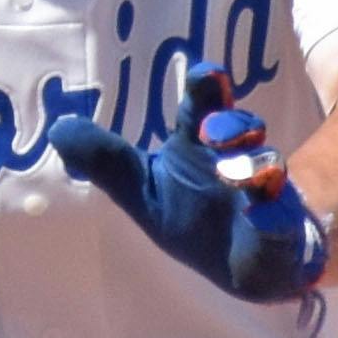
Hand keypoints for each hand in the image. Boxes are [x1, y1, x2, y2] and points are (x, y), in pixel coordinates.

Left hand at [48, 62, 329, 301]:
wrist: (246, 263)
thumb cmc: (193, 213)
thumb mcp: (141, 189)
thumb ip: (104, 160)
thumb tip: (58, 128)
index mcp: (201, 143)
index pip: (205, 105)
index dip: (208, 85)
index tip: (208, 74)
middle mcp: (238, 159)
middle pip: (240, 129)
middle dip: (229, 124)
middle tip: (208, 132)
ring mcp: (263, 194)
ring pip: (265, 170)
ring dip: (250, 168)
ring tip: (229, 173)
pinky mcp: (279, 232)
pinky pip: (279, 221)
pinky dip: (271, 216)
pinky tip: (261, 213)